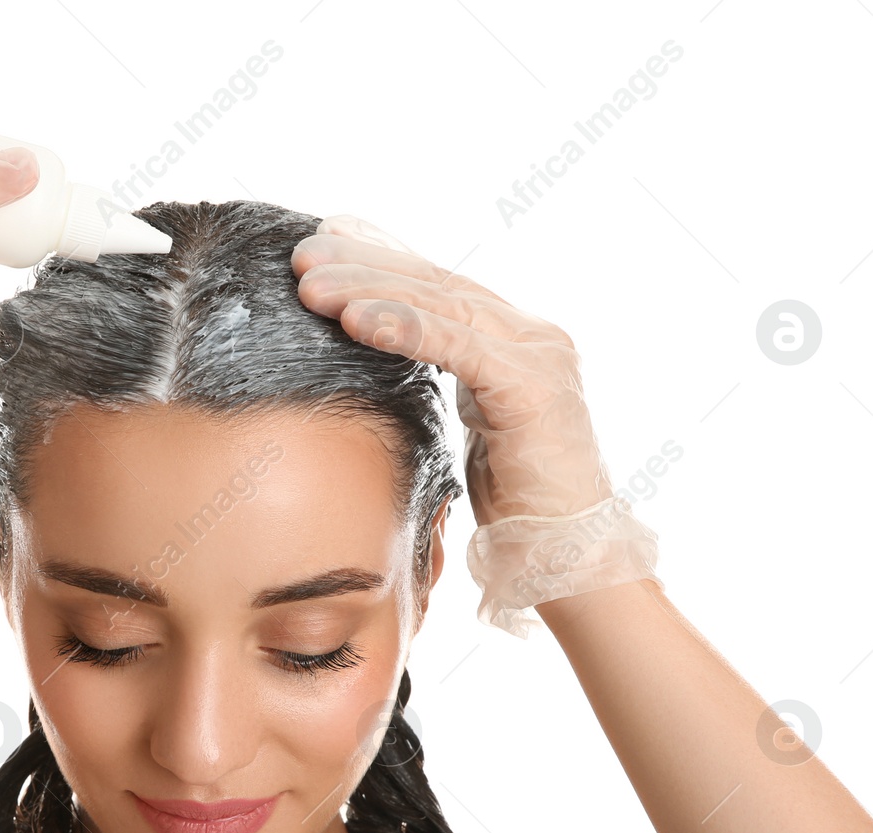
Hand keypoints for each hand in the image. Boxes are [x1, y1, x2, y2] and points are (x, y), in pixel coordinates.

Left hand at [291, 214, 659, 636]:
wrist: (567, 552)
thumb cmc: (512, 502)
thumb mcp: (461, 427)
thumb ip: (435, 384)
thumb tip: (372, 359)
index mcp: (513, 339)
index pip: (437, 285)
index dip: (380, 257)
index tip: (325, 240)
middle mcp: (531, 334)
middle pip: (434, 283)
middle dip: (364, 262)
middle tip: (304, 252)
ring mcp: (538, 354)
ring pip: (439, 304)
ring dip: (368, 289)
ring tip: (312, 284)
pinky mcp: (533, 385)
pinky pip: (457, 345)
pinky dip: (403, 327)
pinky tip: (354, 319)